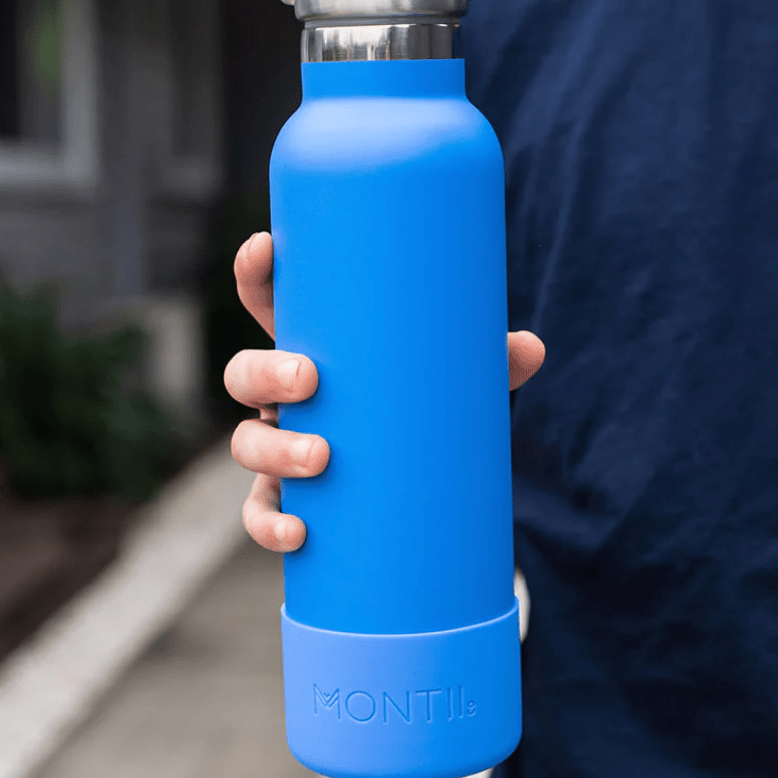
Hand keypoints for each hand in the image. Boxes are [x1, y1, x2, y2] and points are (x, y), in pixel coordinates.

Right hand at [225, 231, 545, 551]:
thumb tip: (533, 349)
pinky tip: (299, 532)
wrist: (418, 479)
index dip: (255, 271)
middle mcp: (284, 396)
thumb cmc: (424, 406)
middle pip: (244, 373)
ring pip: (245, 443)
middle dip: (265, 370)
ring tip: (321, 457)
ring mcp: (280, 447)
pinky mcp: (289, 499)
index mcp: (314, 348)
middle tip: (311, 378)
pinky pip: (259, 511)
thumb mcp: (453, 381)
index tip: (267, 245)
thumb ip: (488, 361)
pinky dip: (269, 524)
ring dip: (273, 449)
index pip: (267, 302)